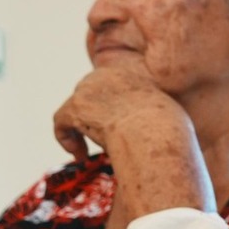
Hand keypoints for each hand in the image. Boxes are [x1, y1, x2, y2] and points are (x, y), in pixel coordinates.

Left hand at [51, 62, 187, 158]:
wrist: (155, 130)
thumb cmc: (167, 130)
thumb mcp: (164, 114)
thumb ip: (151, 115)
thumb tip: (151, 132)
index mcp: (127, 73)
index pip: (109, 87)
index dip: (108, 111)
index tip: (116, 130)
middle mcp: (105, 75)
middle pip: (89, 95)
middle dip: (92, 117)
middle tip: (101, 141)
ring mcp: (88, 89)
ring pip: (75, 109)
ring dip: (80, 131)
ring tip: (89, 153)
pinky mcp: (75, 106)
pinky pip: (61, 122)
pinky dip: (66, 139)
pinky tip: (80, 155)